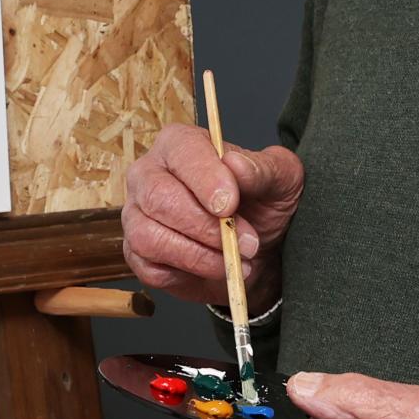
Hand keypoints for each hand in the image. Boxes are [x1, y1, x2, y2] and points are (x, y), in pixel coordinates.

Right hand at [121, 122, 301, 307]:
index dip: (205, 179)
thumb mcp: (281, 178)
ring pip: (149, 237)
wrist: (258, 247)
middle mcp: (148, 174)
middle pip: (159, 198)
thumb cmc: (264, 203)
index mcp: (179, 144)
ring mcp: (137, 214)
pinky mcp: (138, 253)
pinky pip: (150, 269)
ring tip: (234, 260)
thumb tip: (235, 164)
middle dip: (206, 227)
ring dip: (199, 256)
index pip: (181, 153)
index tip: (231, 204)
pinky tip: (214, 267)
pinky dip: (189, 274)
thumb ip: (262, 169)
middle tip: (247, 243)